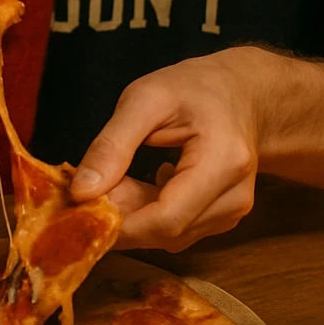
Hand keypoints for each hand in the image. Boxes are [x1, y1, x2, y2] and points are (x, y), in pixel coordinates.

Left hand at [69, 48, 265, 251]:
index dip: (120, 224)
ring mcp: (234, 212)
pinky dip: (150, 215)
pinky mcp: (225, 219)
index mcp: (223, 162)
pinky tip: (139, 184)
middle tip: (93, 186)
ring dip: (135, 216)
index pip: (167, 219)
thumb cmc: (194, 88)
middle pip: (167, 233)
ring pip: (170, 236)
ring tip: (119, 177)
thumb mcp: (145, 99)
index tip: (82, 207)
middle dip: (123, 217)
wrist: (243, 93)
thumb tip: (80, 193)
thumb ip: (112, 145)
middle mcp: (236, 197)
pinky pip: (179, 231)